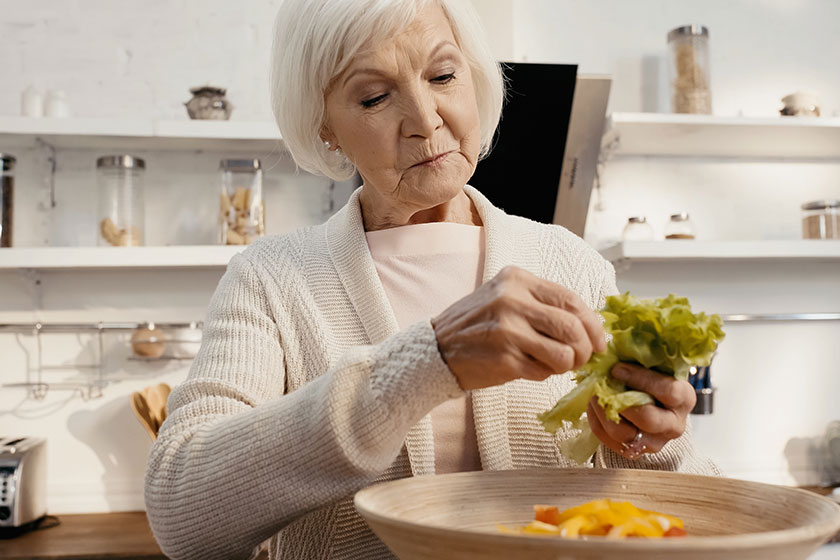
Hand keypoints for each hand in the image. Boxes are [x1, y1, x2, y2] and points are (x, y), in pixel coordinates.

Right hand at [431, 266, 605, 390]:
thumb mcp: (506, 298)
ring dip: (567, 364)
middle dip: (586, 348)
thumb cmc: (478, 325)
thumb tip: (591, 326)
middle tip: (582, 358)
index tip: (598, 341)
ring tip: (555, 365)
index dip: (593, 324)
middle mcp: (511, 300)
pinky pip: (543, 371)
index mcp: (516, 279)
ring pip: (564, 353)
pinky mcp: (504, 359)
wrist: (436, 350)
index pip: (571, 299)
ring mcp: (507, 330)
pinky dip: (545, 374)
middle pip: (572, 326)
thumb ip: (543, 304)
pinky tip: (531, 369)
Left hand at [586, 362, 696, 459]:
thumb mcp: (654, 365)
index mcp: (684, 398)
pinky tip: (594, 407)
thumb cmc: (652, 379)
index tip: (617, 369)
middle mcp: (674, 424)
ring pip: (625, 434)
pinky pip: (611, 443)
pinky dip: (598, 424)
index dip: (640, 379)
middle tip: (602, 386)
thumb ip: (643, 357)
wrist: (653, 404)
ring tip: (594, 395)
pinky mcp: (637, 451)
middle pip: (648, 419)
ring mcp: (656, 441)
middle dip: (621, 401)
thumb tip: (616, 347)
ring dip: (603, 413)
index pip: (668, 390)